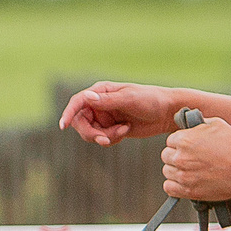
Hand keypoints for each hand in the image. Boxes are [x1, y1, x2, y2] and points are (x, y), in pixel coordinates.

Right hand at [58, 81, 179, 145]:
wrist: (166, 113)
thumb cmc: (150, 100)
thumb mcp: (129, 99)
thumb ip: (108, 101)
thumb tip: (87, 97)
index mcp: (101, 91)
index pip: (78, 102)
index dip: (68, 113)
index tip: (63, 125)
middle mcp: (99, 104)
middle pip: (81, 122)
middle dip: (91, 133)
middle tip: (105, 139)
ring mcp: (105, 117)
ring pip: (92, 133)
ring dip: (106, 136)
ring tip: (123, 130)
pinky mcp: (112, 129)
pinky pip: (103, 139)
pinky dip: (113, 138)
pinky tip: (126, 130)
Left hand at [162, 115, 230, 203]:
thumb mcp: (217, 124)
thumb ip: (198, 124)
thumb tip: (189, 125)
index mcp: (184, 140)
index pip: (170, 140)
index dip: (180, 142)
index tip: (189, 146)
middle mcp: (181, 158)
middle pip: (166, 156)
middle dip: (177, 155)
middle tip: (191, 157)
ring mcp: (183, 176)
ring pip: (167, 172)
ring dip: (176, 170)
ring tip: (190, 169)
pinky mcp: (189, 192)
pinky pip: (169, 188)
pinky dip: (174, 185)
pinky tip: (185, 181)